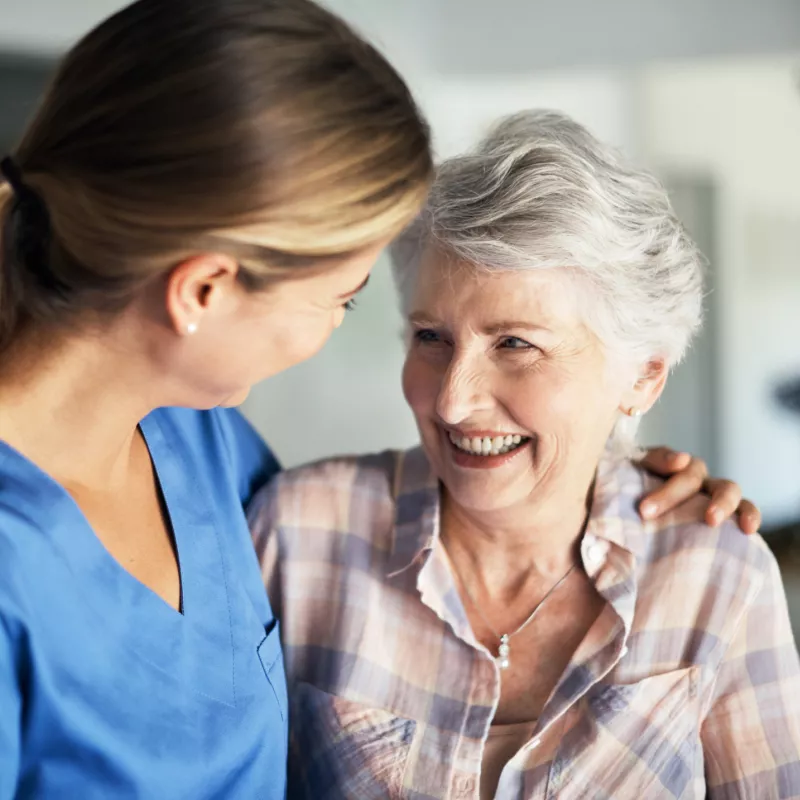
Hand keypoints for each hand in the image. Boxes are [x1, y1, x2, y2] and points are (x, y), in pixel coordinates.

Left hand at [637, 447, 760, 533]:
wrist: (630, 529)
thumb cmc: (626, 504)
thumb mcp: (620, 484)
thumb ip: (633, 471)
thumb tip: (676, 461)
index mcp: (662, 465)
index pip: (663, 457)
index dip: (660, 466)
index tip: (645, 497)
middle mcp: (689, 476)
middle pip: (691, 474)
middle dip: (672, 492)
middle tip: (648, 513)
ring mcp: (709, 494)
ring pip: (726, 487)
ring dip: (721, 502)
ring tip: (711, 520)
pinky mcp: (724, 515)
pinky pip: (745, 509)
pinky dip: (750, 515)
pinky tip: (747, 530)